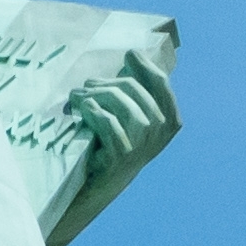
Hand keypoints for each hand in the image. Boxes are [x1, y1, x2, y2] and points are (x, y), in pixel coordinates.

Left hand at [40, 50, 177, 245]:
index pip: (162, 86)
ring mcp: (141, 148)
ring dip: (96, 94)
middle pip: (136, 91)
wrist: (88, 191)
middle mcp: (159, 136)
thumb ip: (134, 96)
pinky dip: (92, 111)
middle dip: (109, 82)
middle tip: (86, 84)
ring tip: (77, 96)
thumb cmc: (106, 150)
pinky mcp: (120, 157)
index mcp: (168, 124)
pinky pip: (108, 122)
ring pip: (122, 104)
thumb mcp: (128, 123)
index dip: (145, 67)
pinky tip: (81, 109)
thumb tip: (132, 57)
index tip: (129, 54)